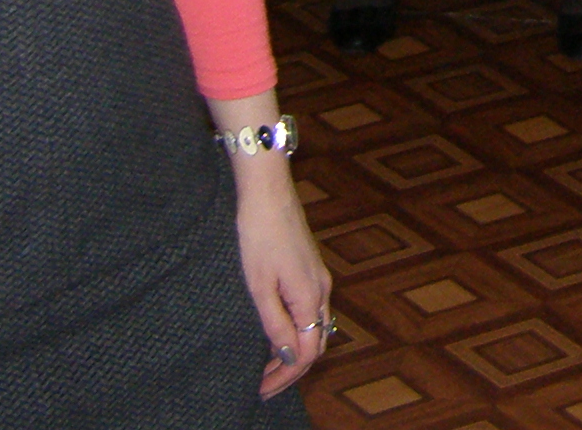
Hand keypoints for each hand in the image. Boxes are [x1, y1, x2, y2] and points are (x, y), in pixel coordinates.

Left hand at [233, 151, 333, 397]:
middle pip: (315, 342)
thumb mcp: (259, 285)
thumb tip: (286, 356)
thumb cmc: (260, 235)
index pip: (306, 352)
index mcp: (310, 298)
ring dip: (294, 349)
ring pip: (314, 327)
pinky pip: (310, 310)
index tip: (261, 389)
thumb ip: (275, 323)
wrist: (269, 192)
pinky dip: (296, 330)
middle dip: (291, 368)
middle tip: (262, 383)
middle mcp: (322, 290)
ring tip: (266, 364)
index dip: (285, 376)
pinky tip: (275, 330)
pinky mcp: (311, 267)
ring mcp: (319, 277)